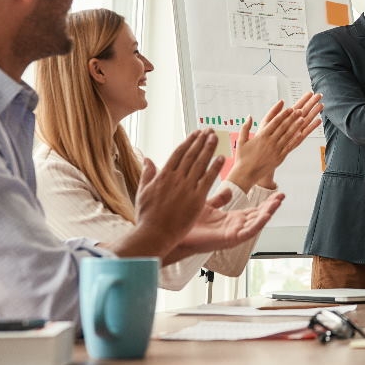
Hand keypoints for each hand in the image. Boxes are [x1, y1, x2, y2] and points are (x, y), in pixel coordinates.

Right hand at [125, 129, 222, 255]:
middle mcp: (175, 178)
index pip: (178, 153)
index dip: (189, 142)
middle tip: (208, 130)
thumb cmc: (147, 216)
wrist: (154, 234)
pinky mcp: (196, 199)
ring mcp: (186, 188)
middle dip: (201, 141)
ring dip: (208, 149)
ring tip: (215, 137)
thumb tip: (147, 159)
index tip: (196, 133)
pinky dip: (215, 168)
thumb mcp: (142, 192)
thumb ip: (147, 174)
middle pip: (191, 155)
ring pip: (200, 163)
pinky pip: (208, 180)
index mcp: (163, 175)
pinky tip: (221, 158)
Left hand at [167, 192, 285, 258]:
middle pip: (258, 216)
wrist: (174, 233)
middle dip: (271, 206)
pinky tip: (266, 215)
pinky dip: (258, 224)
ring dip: (268, 213)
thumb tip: (228, 191)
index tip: (276, 192)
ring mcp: (233, 234)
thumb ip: (219, 200)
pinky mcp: (229, 239)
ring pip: (256, 223)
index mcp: (231, 220)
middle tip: (282, 195)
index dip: (265, 202)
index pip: (253, 210)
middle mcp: (234, 227)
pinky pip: (247, 232)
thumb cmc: (188, 224)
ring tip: (278, 202)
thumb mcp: (207, 206)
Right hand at [226, 94, 322, 189]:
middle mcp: (270, 142)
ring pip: (288, 135)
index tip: (288, 108)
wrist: (246, 174)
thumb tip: (249, 116)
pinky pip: (289, 147)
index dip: (282, 114)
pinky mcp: (279, 157)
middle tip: (299, 110)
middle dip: (292, 117)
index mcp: (261, 136)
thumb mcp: (241, 141)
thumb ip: (245, 127)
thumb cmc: (242, 158)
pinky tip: (301, 134)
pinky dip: (295, 139)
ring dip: (296, 126)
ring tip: (303, 119)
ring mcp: (276, 150)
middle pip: (283, 126)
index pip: (274, 122)